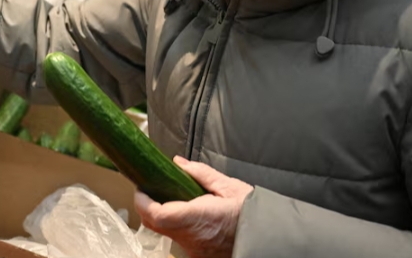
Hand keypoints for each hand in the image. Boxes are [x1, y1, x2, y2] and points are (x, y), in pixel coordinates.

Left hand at [135, 157, 252, 257]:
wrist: (269, 238)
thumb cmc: (252, 213)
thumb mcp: (229, 186)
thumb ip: (201, 173)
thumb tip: (178, 163)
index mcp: (199, 217)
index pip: (158, 215)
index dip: (143, 202)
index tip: (141, 188)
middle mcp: (193, 238)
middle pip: (156, 225)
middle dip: (147, 207)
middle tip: (150, 190)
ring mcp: (195, 250)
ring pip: (166, 233)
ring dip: (163, 216)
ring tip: (172, 198)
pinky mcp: (199, 256)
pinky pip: (180, 240)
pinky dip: (177, 227)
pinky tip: (188, 215)